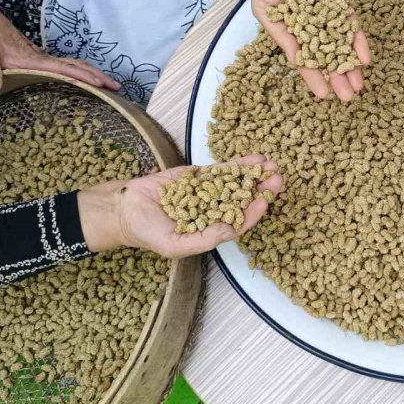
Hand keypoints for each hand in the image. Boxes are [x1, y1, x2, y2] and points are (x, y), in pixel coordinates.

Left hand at [0, 0, 118, 94]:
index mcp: (37, 61)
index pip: (66, 69)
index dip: (84, 77)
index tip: (101, 84)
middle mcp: (46, 59)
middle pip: (78, 66)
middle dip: (99, 76)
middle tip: (117, 88)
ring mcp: (46, 59)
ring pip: (76, 65)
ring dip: (93, 74)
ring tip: (110, 85)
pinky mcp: (43, 60)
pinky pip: (69, 66)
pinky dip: (82, 72)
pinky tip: (85, 80)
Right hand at [78, 155, 282, 257]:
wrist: (124, 207)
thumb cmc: (148, 232)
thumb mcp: (174, 244)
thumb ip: (204, 238)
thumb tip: (231, 230)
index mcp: (211, 232)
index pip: (239, 223)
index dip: (253, 212)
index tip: (264, 200)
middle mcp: (214, 212)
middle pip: (243, 201)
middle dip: (262, 190)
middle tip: (278, 178)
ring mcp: (209, 192)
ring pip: (237, 183)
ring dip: (255, 175)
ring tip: (272, 165)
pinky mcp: (200, 177)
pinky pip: (223, 170)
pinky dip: (239, 164)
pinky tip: (255, 159)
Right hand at [231, 0, 371, 100]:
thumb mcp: (267, 12)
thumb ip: (283, 36)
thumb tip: (298, 60)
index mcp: (295, 35)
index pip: (308, 62)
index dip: (315, 79)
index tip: (324, 96)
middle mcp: (315, 29)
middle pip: (330, 59)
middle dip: (339, 78)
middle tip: (349, 97)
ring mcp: (331, 17)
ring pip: (344, 47)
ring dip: (351, 67)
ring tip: (358, 85)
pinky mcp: (344, 3)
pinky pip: (353, 26)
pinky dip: (359, 42)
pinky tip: (364, 59)